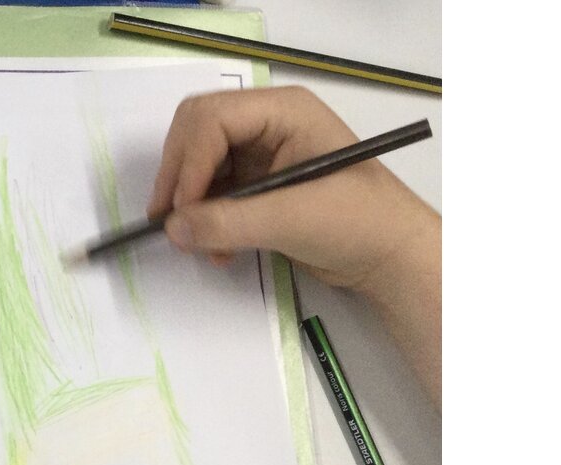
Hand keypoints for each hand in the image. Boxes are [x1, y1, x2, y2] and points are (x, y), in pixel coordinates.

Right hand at [148, 86, 440, 399]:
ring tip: (201, 244)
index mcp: (284, 111)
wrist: (390, 256)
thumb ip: (228, 222)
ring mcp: (262, 154)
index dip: (189, 162)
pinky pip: (212, 193)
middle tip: (170, 222)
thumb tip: (172, 228)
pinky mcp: (257, 186)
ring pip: (199, 166)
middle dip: (180, 178)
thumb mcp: (291, 219)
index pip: (212, 119)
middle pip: (197, 134)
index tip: (181, 210)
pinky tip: (218, 249)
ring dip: (192, 206)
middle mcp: (268, 124)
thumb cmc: (359, 222)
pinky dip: (206, 221)